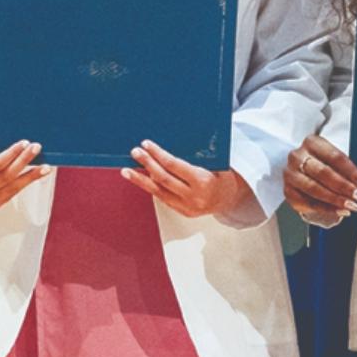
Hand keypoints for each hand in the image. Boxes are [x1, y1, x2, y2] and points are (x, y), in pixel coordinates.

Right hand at [0, 141, 51, 211]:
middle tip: (36, 148)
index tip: (24, 143)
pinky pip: (12, 194)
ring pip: (12, 188)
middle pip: (6, 176)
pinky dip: (25, 183)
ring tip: (45, 167)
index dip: (11, 154)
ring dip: (31, 176)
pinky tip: (36, 175)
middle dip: (24, 161)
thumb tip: (16, 141)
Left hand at [124, 141, 251, 218]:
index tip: (147, 144)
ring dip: (140, 179)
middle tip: (135, 152)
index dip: (158, 154)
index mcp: (202, 181)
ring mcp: (186, 206)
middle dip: (147, 163)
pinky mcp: (181, 211)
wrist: (230, 199)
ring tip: (127, 170)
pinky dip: (150, 187)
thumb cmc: (222, 176)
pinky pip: (162, 198)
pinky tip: (140, 179)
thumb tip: (172, 145)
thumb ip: (197, 157)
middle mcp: (193, 196)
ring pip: (158, 191)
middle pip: (163, 178)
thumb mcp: (215, 163)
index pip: (174, 165)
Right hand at [283, 135, 356, 225]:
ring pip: (315, 189)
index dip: (352, 172)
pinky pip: (308, 203)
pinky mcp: (288, 191)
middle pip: (324, 173)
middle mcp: (298, 156)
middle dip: (345, 188)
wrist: (300, 169)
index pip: (335, 157)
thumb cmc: (322, 163)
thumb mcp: (332, 158)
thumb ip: (345, 168)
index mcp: (312, 142)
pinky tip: (340, 211)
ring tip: (352, 207)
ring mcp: (290, 174)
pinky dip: (326, 209)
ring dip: (336, 200)